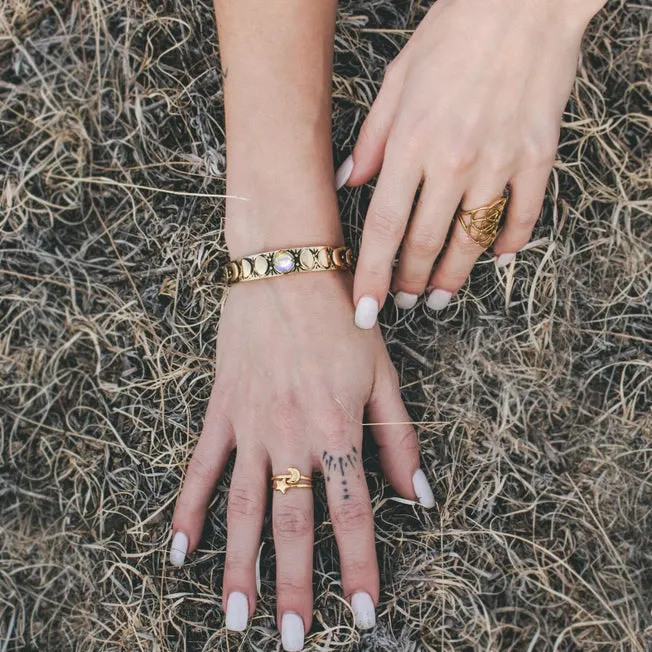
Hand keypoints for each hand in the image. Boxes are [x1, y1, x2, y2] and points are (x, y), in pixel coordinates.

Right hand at [168, 272, 433, 648]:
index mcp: (338, 428)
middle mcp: (292, 437)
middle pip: (292, 525)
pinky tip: (178, 550)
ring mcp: (251, 426)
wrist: (287, 269)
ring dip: (238, 566)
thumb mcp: (382, 374)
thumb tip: (420, 496)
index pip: (351, 515)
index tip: (362, 614)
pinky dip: (188, 509)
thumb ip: (400, 438)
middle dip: (293, 588)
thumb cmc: (342, 318)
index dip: (359, 568)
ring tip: (235, 618)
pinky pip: (201, 468)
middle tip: (291, 641)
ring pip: (243, 509)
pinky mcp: (221, 411)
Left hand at [337, 0, 603, 324]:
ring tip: (440, 297)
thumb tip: (351, 182)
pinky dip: (511, 242)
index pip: (383, 227)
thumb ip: (373, 139)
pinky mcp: (537, 156)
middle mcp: (453, 161)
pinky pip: (524, 214)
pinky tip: (499, 258)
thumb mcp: (397, 78)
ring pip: (471, 240)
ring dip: (453, 276)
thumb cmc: (454, 33)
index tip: (364, 309)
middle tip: (403, 302)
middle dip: (409, 282)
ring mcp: (499, 161)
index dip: (371, 274)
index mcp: (412, 143)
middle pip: (425, 242)